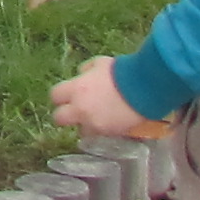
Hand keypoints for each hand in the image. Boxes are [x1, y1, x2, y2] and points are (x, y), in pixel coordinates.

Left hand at [48, 55, 172, 140]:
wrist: (144, 87)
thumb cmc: (121, 71)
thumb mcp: (99, 63)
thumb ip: (86, 70)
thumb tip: (82, 75)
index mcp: (76, 89)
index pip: (54, 96)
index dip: (60, 96)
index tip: (67, 96)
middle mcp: (80, 109)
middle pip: (59, 118)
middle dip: (66, 115)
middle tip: (76, 111)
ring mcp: (94, 124)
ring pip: (81, 131)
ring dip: (86, 125)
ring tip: (98, 118)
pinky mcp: (109, 134)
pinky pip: (100, 135)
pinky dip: (104, 130)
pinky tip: (112, 122)